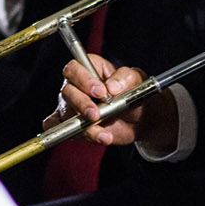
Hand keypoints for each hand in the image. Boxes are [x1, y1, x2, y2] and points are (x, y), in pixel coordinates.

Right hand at [42, 54, 172, 146]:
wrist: (138, 118)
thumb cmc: (132, 92)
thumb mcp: (136, 80)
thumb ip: (125, 78)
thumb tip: (112, 86)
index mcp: (89, 68)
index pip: (74, 69)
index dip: (84, 80)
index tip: (101, 92)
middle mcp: (76, 86)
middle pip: (67, 91)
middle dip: (82, 104)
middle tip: (96, 114)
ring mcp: (72, 106)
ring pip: (67, 114)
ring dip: (84, 125)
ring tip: (104, 134)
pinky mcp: (74, 125)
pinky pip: (67, 130)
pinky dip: (79, 135)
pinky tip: (98, 136)